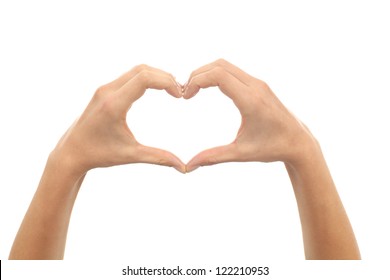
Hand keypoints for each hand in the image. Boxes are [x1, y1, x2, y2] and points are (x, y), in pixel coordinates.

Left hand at [51, 65, 185, 174]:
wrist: (72, 152)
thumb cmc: (99, 154)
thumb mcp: (131, 155)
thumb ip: (159, 158)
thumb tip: (183, 168)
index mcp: (114, 105)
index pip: (145, 79)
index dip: (167, 82)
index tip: (179, 95)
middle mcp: (107, 91)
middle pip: (143, 70)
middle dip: (165, 78)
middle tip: (179, 92)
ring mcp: (104, 89)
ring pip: (136, 71)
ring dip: (156, 76)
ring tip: (171, 90)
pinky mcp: (104, 90)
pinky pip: (129, 76)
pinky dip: (146, 78)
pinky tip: (156, 89)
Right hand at [184, 59, 315, 171]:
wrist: (299, 142)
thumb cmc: (272, 148)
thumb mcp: (240, 153)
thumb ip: (213, 157)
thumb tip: (188, 166)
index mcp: (251, 101)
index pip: (218, 75)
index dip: (197, 81)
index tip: (186, 97)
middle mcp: (255, 86)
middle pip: (219, 65)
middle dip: (197, 75)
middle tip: (185, 92)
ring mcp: (258, 84)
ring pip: (225, 65)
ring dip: (206, 73)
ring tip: (193, 90)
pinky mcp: (259, 85)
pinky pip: (233, 71)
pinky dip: (216, 75)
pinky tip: (208, 89)